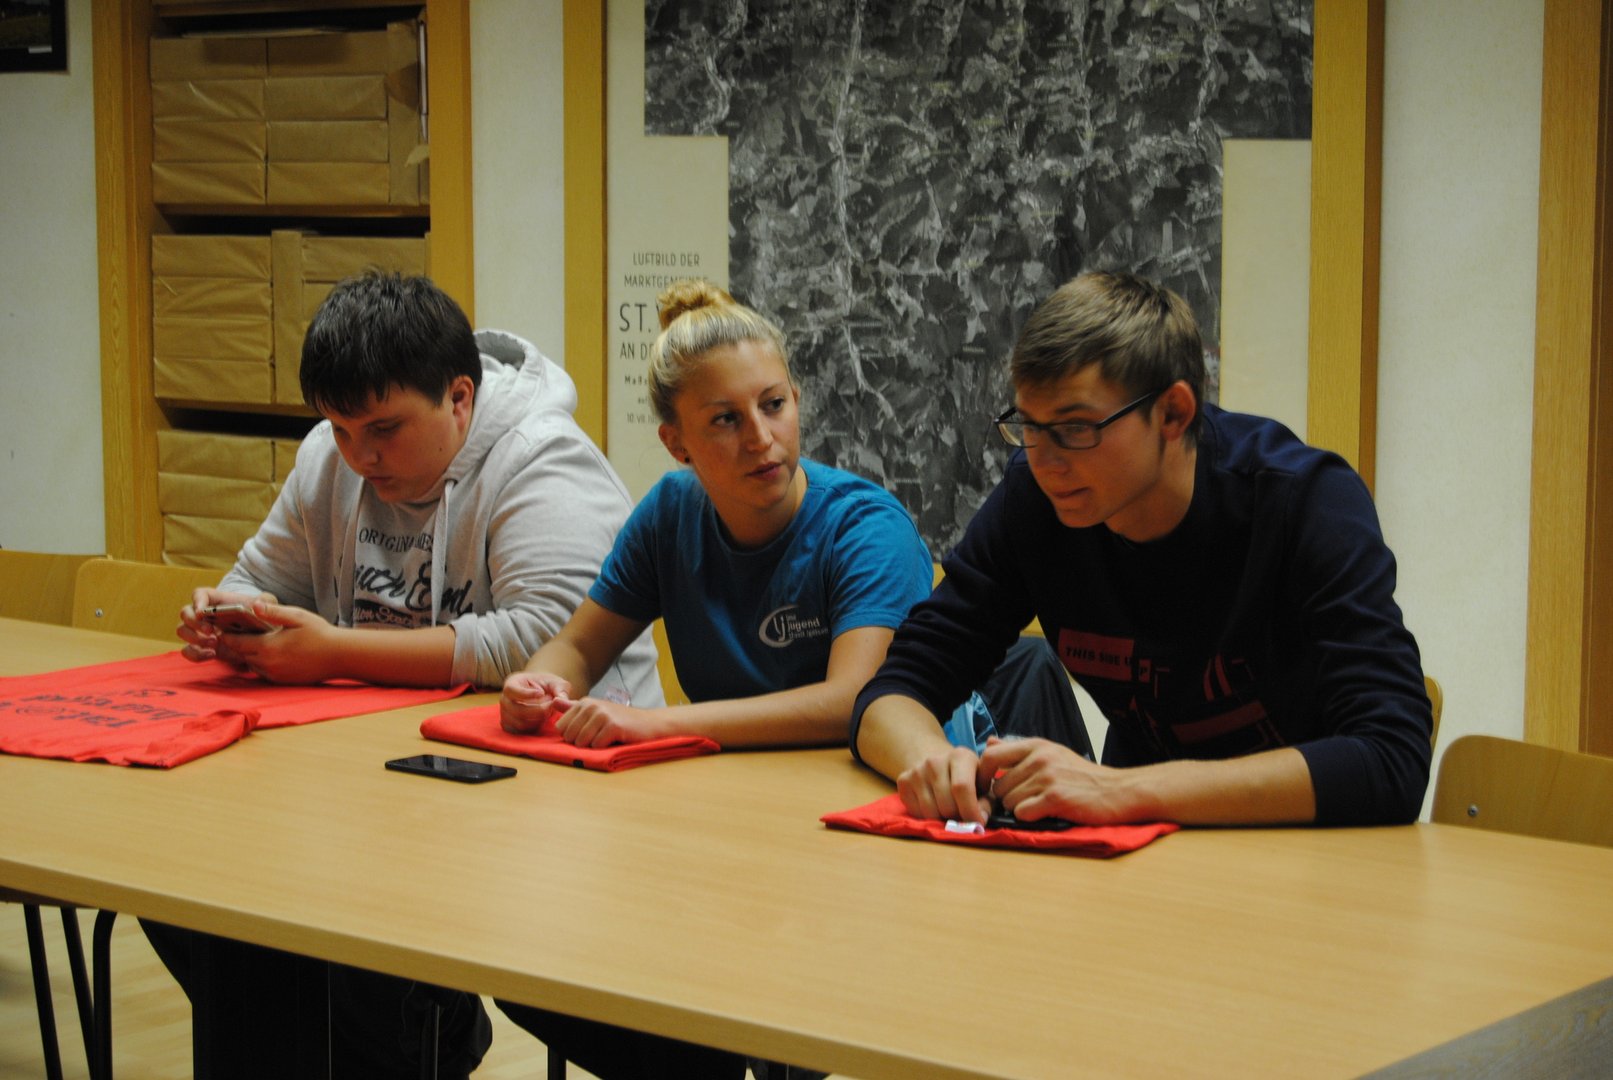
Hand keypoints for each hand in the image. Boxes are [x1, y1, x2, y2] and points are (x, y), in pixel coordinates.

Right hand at [177, 587, 277, 662]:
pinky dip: (196, 654)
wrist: (258, 636)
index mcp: (215, 600)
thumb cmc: (260, 616)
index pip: (199, 594)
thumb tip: (260, 603)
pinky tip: (211, 655)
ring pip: (183, 631)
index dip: (198, 600)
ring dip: (194, 638)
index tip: (202, 611)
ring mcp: (199, 631)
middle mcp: (202, 615)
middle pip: (186, 613)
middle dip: (195, 623)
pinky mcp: (200, 647)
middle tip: (212, 631)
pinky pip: (188, 651)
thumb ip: (265, 601)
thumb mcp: (266, 606)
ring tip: (214, 644)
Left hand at [210, 602, 336, 683]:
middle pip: (241, 655)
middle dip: (237, 645)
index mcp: (268, 646)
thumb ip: (273, 611)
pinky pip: (263, 672)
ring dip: (249, 655)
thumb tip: (252, 604)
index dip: (228, 636)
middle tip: (235, 634)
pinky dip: (261, 663)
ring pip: (251, 665)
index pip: (237, 643)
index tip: (223, 629)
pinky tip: (268, 654)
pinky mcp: (281, 681)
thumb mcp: (297, 616)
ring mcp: (274, 674)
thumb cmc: (320, 633)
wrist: (339, 656)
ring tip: (252, 643)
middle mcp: (267, 663)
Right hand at [500, 672, 574, 733]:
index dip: (526, 694)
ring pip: (520, 723)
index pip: (511, 690)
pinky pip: (522, 731)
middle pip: (517, 710)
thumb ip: (560, 688)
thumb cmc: (547, 685)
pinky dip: (535, 726)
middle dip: (539, 709)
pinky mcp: (510, 726)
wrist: (542, 693)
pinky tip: (543, 718)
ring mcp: (505, 714)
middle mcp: (504, 700)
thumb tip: (561, 700)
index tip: (542, 693)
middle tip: (551, 704)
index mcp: (511, 683)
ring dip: (539, 719)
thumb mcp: (555, 682)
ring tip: (549, 710)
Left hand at [549, 696, 665, 747]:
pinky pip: (596, 745)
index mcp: (584, 703)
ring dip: (593, 746)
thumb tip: (553, 701)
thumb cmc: (621, 720)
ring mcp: (602, 715)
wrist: (649, 723)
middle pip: (570, 736)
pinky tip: (614, 740)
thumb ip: (573, 708)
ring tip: (605, 739)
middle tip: (598, 737)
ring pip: (581, 742)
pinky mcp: (613, 726)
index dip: (573, 736)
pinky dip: (604, 748)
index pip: (561, 727)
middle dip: (582, 743)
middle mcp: (591, 706)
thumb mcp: (596, 711)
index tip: (588, 733)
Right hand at [896, 745, 991, 823]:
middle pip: (946, 805)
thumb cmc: (966, 776)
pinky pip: (916, 812)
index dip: (971, 811)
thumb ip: (986, 800)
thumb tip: (980, 819)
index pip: (962, 788)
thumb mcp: (982, 783)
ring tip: (948, 811)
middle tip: (962, 816)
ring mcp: (917, 770)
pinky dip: (927, 817)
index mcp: (960, 756)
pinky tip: (934, 806)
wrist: (937, 762)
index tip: (979, 824)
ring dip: (942, 819)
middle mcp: (935, 761)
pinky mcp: (903, 780)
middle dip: (958, 818)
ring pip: (930, 812)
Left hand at [979, 736, 1131, 824]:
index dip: (983, 776)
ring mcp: (1047, 777)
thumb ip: (1018, 750)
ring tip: (1041, 806)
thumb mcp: (1051, 753)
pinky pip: (1022, 813)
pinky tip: (1046, 813)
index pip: (991, 756)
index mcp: (1036, 745)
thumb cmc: (1083, 776)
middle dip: (1007, 798)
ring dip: (1020, 809)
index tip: (987, 788)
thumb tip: (989, 742)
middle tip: (1026, 801)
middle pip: (998, 785)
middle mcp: (1039, 757)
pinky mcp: (1055, 798)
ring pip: (1009, 801)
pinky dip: (1030, 817)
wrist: (1118, 791)